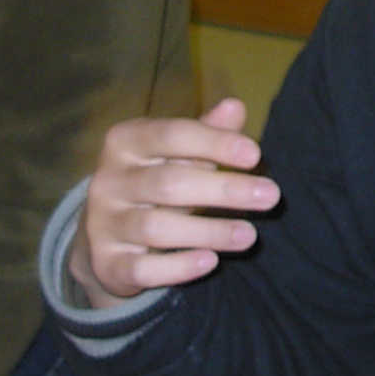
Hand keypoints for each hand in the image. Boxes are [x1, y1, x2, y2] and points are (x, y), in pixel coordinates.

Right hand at [71, 97, 279, 304]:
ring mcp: (103, 224)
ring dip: (209, 231)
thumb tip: (235, 106)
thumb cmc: (153, 182)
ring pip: (157, 228)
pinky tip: (211, 261)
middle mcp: (108, 180)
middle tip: (271, 196)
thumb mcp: (177, 154)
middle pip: (169, 183)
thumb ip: (206, 133)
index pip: (171, 135)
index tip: (255, 155)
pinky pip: (142, 268)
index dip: (214, 143)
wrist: (104, 236)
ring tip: (250, 235)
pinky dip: (177, 267)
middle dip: (223, 190)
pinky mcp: (107, 264)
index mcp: (125, 142)